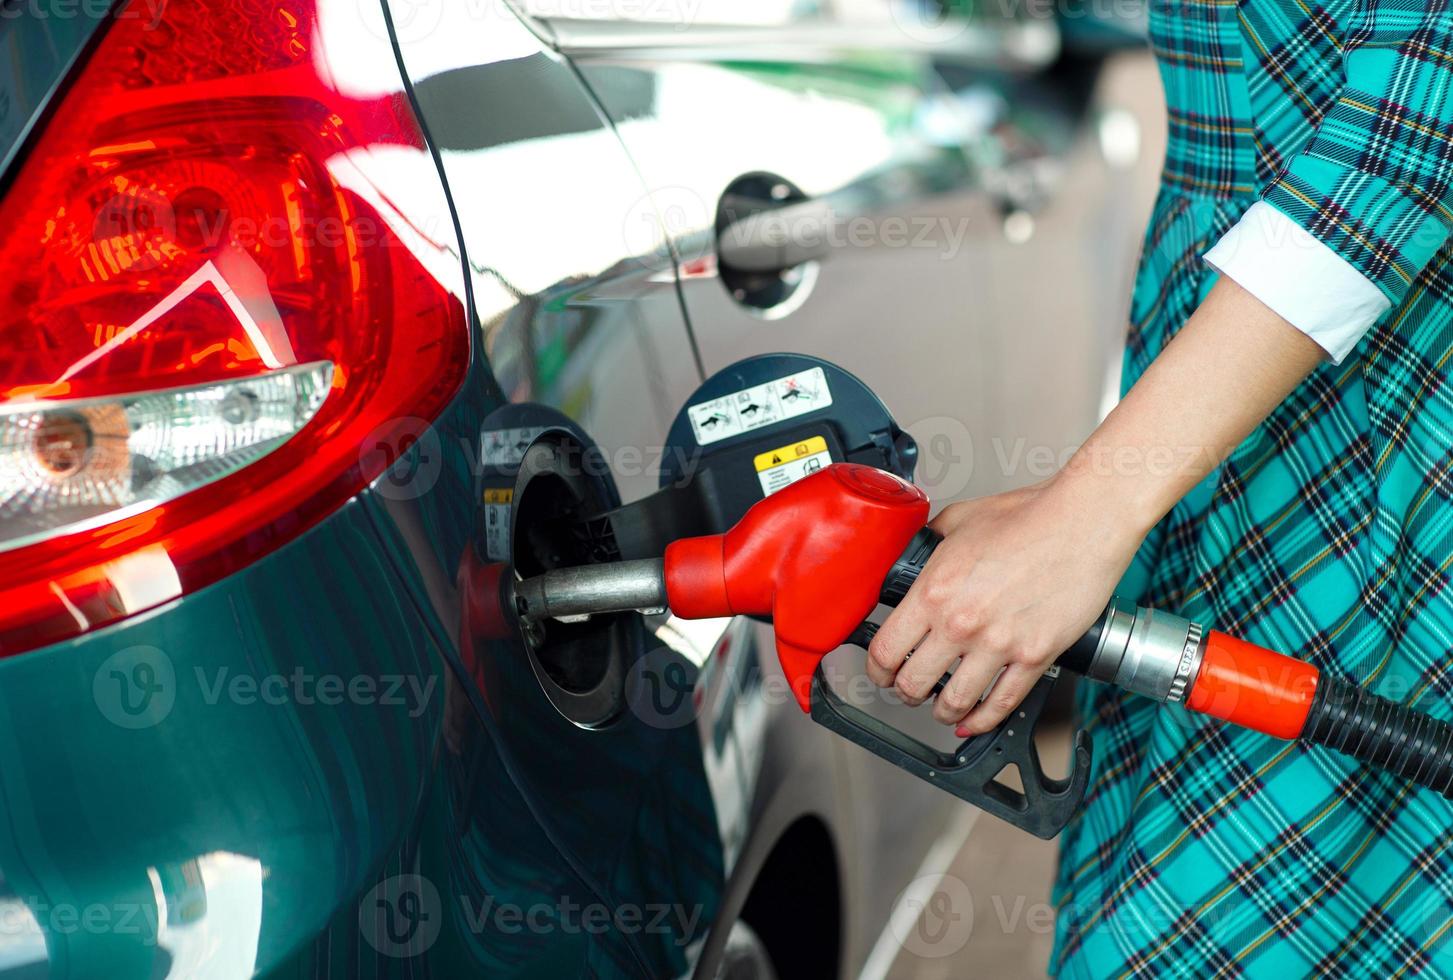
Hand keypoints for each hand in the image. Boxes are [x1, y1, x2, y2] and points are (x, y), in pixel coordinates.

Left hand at [865, 475, 1143, 736]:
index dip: (877, 668)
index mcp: (934, 590)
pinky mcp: (1034, 657)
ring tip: (941, 707)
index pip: (886, 649)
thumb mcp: (960, 519)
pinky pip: (1002, 703)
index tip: (881, 670)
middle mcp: (960, 623)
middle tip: (908, 688)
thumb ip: (932, 542)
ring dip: (941, 710)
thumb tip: (918, 553)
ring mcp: (998, 644)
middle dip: (905, 691)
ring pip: (954, 703)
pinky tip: (974, 720)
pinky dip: (983, 719)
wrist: (1084, 522)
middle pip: (912, 683)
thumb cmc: (1030, 516)